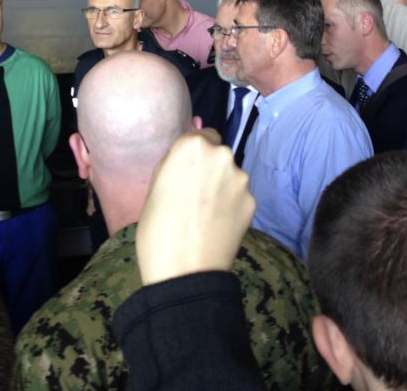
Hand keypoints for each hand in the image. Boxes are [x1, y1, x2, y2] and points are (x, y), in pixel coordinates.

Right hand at [137, 130, 254, 284]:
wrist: (184, 272)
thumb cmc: (157, 230)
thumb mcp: (153, 188)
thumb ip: (174, 164)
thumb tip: (187, 153)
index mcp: (192, 147)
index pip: (201, 134)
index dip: (193, 154)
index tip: (186, 172)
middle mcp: (222, 156)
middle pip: (218, 154)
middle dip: (210, 169)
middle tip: (195, 195)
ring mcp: (241, 180)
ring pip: (231, 175)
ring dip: (222, 187)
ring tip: (206, 214)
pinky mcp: (253, 202)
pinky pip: (240, 197)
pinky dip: (232, 206)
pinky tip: (218, 225)